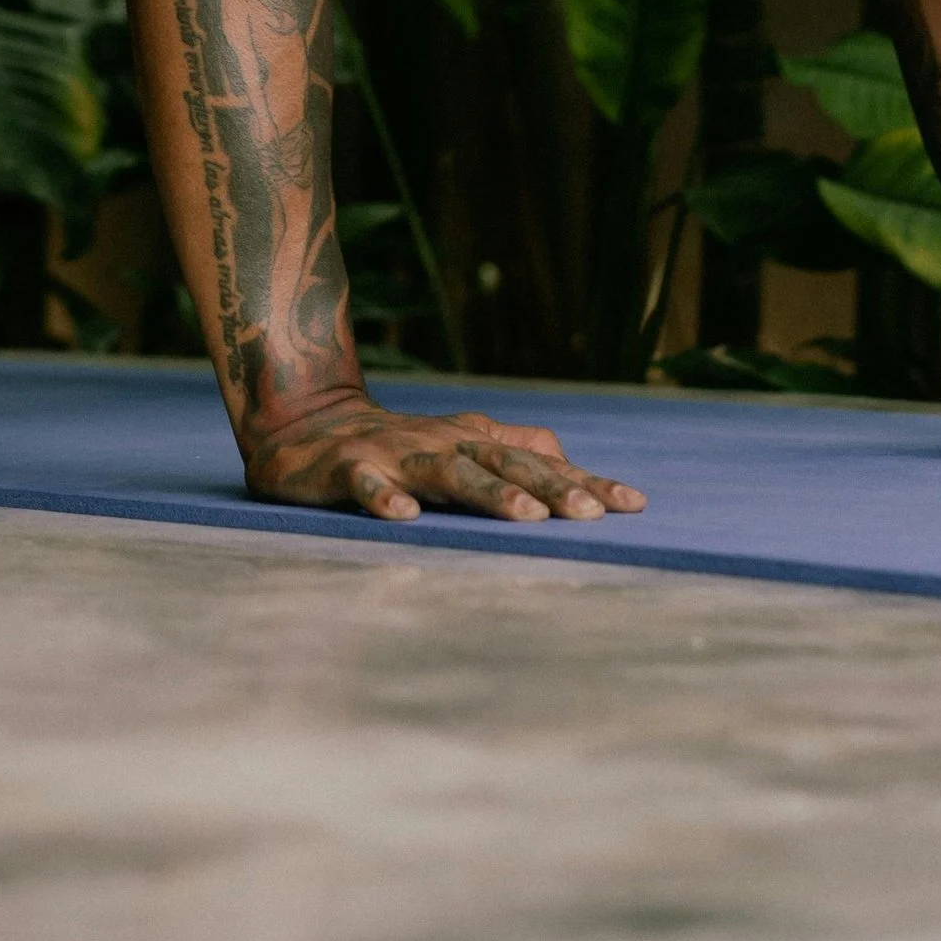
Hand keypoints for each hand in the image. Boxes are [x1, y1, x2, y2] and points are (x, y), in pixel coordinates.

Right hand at [246, 394, 646, 523]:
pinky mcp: (348, 468)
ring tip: (526, 517)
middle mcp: (444, 443)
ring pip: (448, 472)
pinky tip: (404, 516)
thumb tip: (567, 454)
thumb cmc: (398, 444)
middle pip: (504, 463)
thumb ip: (512, 447)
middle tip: (591, 515)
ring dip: (488, 492)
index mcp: (474, 440)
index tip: (634, 505)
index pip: (539, 461)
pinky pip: (366, 484)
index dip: (585, 482)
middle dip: (550, 488)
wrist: (306, 423)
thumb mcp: (461, 443)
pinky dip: (384, 497)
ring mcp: (396, 453)